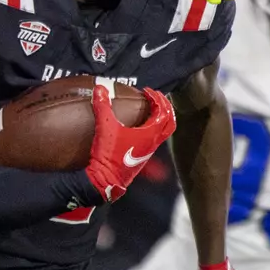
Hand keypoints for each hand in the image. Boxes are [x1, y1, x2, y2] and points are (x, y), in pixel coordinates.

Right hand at [85, 83, 175, 202]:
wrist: (105, 181)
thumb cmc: (109, 156)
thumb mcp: (105, 128)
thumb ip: (102, 106)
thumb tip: (100, 88)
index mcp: (150, 134)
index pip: (163, 112)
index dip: (157, 99)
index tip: (147, 92)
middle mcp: (153, 143)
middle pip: (170, 123)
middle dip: (166, 108)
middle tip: (156, 98)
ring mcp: (148, 152)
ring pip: (163, 133)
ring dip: (161, 118)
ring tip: (150, 109)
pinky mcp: (141, 158)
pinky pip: (154, 140)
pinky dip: (152, 129)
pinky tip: (138, 127)